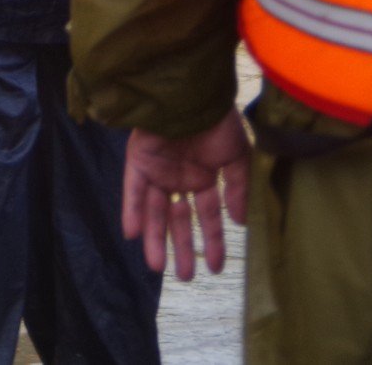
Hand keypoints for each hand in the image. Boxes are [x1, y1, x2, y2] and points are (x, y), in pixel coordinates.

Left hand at [121, 114, 249, 281]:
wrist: (193, 95)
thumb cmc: (218, 122)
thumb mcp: (237, 157)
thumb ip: (236, 189)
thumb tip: (239, 222)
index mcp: (204, 176)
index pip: (207, 216)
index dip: (212, 241)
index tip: (217, 266)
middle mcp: (179, 177)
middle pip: (178, 220)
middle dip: (181, 248)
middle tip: (185, 277)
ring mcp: (158, 170)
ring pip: (155, 211)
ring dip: (155, 238)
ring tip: (157, 266)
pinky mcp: (138, 160)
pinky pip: (133, 190)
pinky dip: (132, 210)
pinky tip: (133, 234)